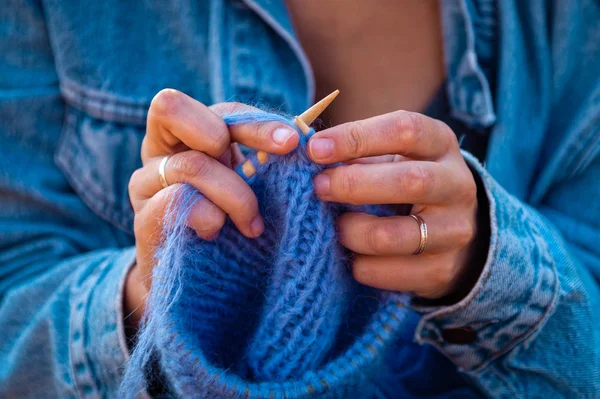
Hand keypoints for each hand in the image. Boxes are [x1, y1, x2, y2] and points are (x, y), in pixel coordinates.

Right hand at [125, 89, 299, 324]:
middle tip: (261, 172)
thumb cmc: (233, 230)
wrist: (201, 286)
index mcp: (189, 137)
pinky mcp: (143, 221)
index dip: (255, 121)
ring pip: (190, 165)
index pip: (221, 112)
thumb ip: (263, 161)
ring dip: (233, 195)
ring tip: (252, 226)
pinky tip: (216, 232)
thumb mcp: (250, 189)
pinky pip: (171, 202)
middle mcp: (160, 152)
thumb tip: (302, 138)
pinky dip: (204, 215)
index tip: (291, 143)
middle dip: (231, 137)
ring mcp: (145, 186)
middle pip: (174, 109)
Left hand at [307, 110, 479, 299]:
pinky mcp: (441, 270)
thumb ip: (357, 152)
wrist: (448, 230)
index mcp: (440, 143)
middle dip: (354, 185)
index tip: (315, 149)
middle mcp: (457, 185)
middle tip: (319, 187)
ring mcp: (453, 230)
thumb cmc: (403, 180)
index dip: (356, 137)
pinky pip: (389, 272)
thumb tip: (311, 152)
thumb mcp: (390, 156)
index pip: (404, 130)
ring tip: (337, 227)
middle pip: (409, 181)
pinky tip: (352, 255)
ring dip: (353, 231)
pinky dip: (361, 266)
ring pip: (395, 235)